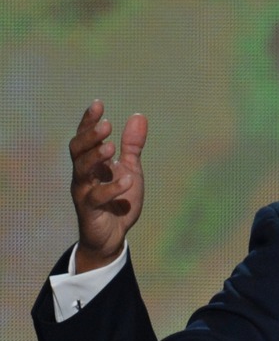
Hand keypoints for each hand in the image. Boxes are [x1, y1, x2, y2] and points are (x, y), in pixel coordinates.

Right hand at [69, 100, 147, 272]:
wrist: (113, 236)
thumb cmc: (119, 200)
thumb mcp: (130, 169)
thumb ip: (133, 146)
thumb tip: (139, 115)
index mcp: (92, 163)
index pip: (85, 137)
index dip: (88, 121)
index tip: (98, 103)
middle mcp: (84, 175)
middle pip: (77, 150)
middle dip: (90, 136)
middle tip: (106, 125)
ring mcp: (84, 192)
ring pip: (81, 171)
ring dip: (95, 157)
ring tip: (111, 147)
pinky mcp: (90, 211)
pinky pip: (97, 197)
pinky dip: (112, 188)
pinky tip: (127, 179)